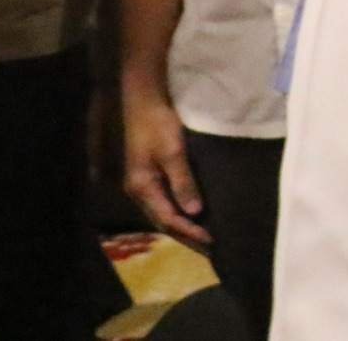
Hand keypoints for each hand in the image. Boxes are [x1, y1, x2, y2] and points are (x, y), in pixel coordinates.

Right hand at [120, 80, 210, 246]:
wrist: (143, 102)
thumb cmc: (158, 125)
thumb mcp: (173, 153)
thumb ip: (183, 182)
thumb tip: (194, 212)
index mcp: (142, 188)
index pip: (167, 218)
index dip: (189, 230)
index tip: (210, 240)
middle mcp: (138, 190)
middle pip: (162, 219)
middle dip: (184, 234)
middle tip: (207, 246)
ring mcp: (141, 182)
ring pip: (161, 211)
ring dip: (180, 223)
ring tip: (201, 234)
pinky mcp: (147, 174)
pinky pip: (162, 199)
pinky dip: (176, 209)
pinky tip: (189, 211)